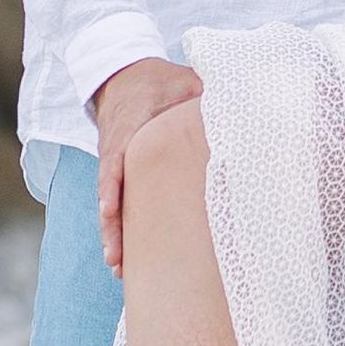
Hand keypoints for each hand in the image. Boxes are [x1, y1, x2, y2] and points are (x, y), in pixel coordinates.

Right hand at [92, 55, 202, 272]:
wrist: (125, 78)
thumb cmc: (160, 82)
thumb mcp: (182, 81)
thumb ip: (202, 94)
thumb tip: (236, 105)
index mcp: (129, 127)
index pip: (115, 158)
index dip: (112, 184)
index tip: (110, 208)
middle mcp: (115, 150)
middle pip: (108, 192)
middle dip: (111, 225)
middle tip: (116, 256)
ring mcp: (114, 164)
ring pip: (109, 205)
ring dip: (113, 235)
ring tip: (118, 267)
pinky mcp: (118, 175)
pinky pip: (115, 204)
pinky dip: (118, 228)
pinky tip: (123, 257)